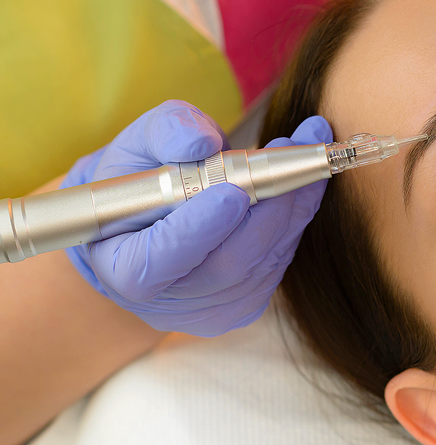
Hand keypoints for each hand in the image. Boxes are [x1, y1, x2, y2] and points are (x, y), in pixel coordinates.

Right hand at [64, 100, 331, 335]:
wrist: (150, 215)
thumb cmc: (140, 174)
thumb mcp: (141, 141)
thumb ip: (167, 133)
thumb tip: (202, 143)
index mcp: (121, 267)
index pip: (156, 262)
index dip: (198, 230)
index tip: (233, 193)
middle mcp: (165, 301)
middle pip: (228, 264)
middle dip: (268, 206)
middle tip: (290, 152)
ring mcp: (209, 311)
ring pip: (263, 263)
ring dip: (293, 205)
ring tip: (304, 153)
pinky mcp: (245, 307)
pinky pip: (279, 263)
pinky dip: (295, 220)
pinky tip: (300, 184)